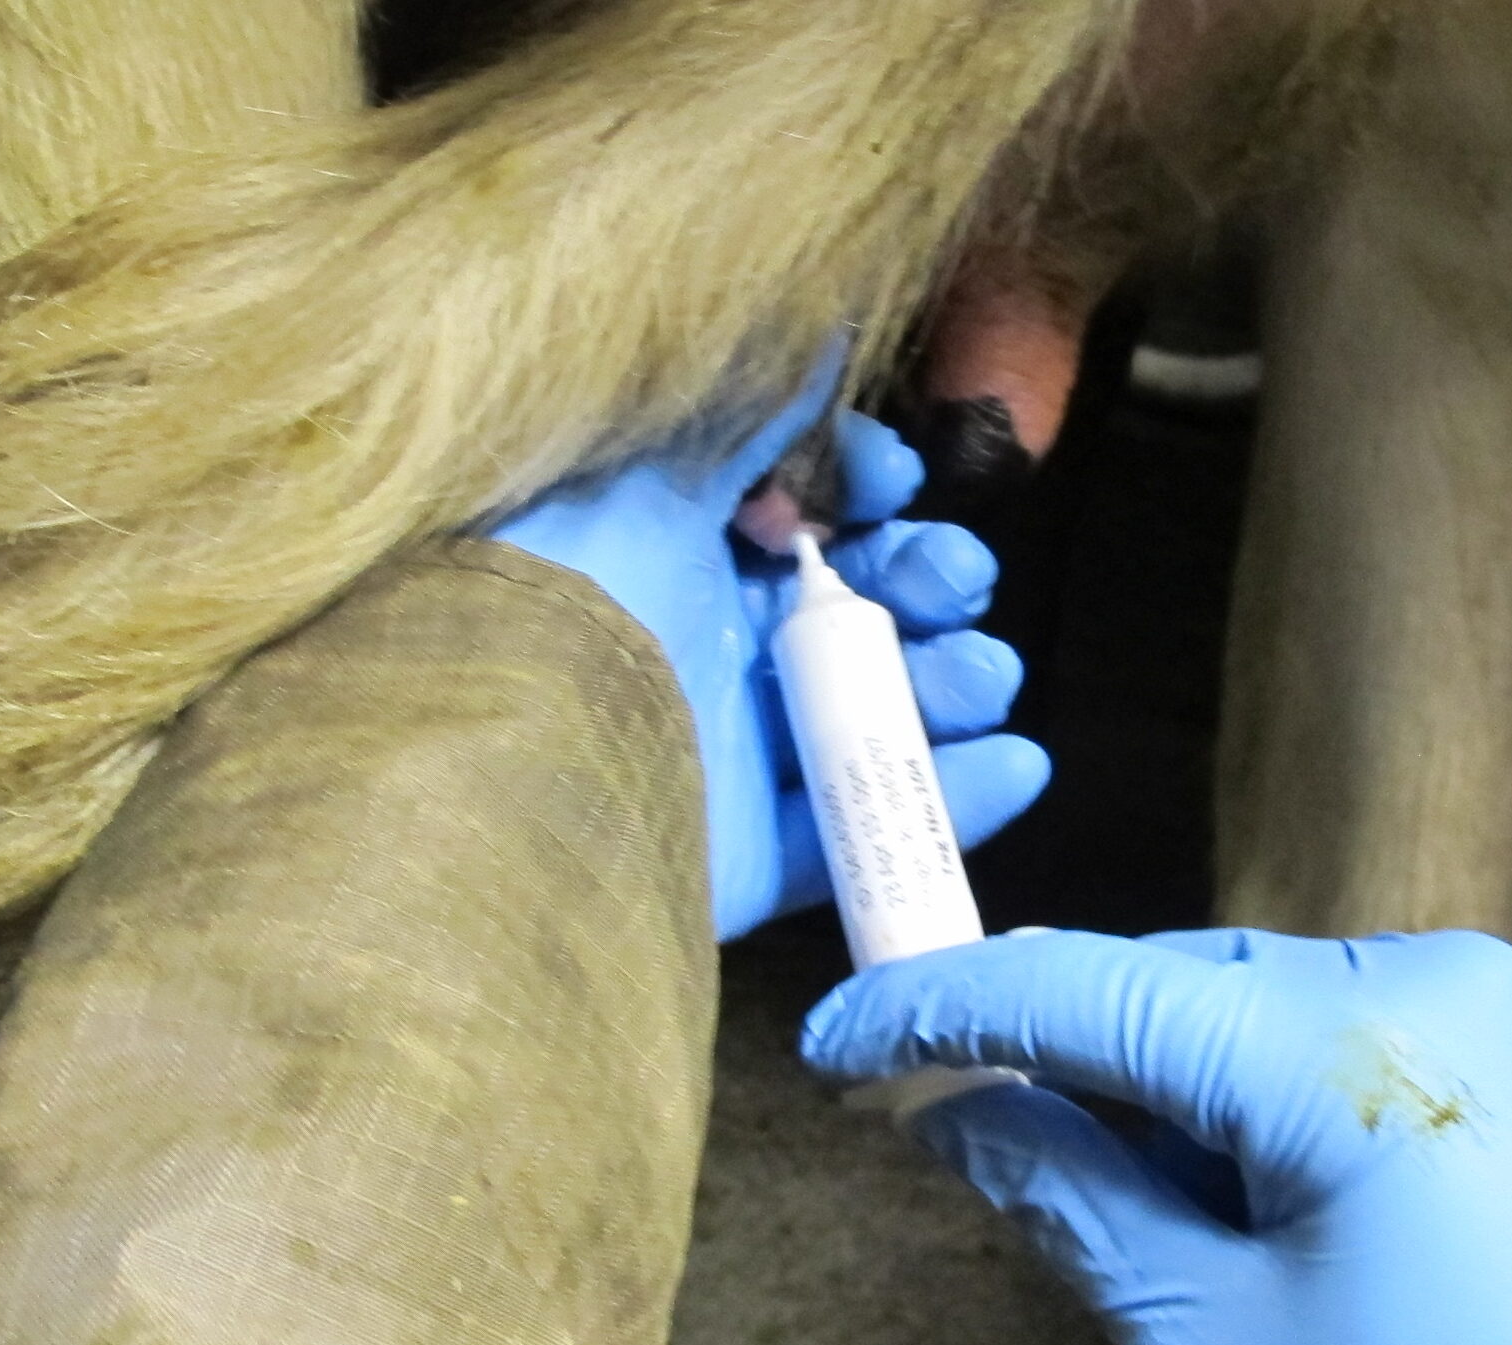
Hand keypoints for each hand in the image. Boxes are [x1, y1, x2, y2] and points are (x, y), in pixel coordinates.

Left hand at [489, 376, 1048, 940]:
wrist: (497, 777)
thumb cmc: (560, 597)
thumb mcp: (640, 466)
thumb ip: (742, 403)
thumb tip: (821, 321)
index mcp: (665, 542)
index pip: (791, 501)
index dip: (860, 483)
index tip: (888, 483)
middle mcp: (698, 641)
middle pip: (852, 602)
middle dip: (926, 578)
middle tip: (949, 581)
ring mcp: (726, 752)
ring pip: (875, 710)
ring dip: (952, 680)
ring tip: (980, 675)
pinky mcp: (747, 856)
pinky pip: (865, 826)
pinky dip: (948, 800)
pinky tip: (1014, 766)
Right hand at [800, 927, 1511, 1344]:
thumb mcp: (1212, 1337)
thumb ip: (1065, 1198)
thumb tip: (941, 1110)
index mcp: (1341, 1048)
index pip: (1092, 991)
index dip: (944, 1009)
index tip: (833, 1044)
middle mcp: (1418, 970)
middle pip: (1171, 982)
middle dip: (1061, 1054)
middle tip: (960, 1133)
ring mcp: (1479, 985)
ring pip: (1247, 997)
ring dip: (1160, 1074)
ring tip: (1150, 1208)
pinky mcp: (1511, 1021)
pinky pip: (1328, 1018)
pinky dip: (1251, 1078)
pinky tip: (1245, 1182)